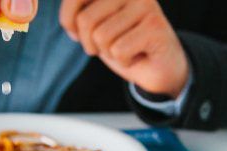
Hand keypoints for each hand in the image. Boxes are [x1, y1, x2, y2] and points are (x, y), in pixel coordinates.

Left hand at [60, 0, 188, 98]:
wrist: (159, 68)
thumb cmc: (123, 45)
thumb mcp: (94, 27)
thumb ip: (79, 14)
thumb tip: (67, 18)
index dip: (67, 19)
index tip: (74, 33)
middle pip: (86, 20)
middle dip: (89, 42)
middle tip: (106, 47)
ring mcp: (145, 4)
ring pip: (102, 37)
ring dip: (109, 53)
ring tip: (124, 49)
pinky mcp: (154, 25)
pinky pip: (118, 50)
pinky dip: (123, 61)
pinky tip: (137, 55)